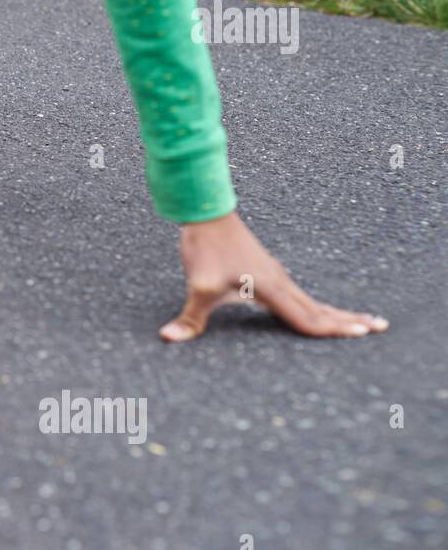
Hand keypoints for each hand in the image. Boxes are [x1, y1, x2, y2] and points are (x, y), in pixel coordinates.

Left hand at [159, 211, 388, 342]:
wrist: (205, 212)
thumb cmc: (206, 247)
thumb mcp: (197, 286)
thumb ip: (190, 317)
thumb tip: (168, 338)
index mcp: (272, 288)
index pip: (308, 317)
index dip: (333, 330)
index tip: (364, 334)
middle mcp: (280, 281)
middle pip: (319, 308)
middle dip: (349, 320)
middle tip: (380, 327)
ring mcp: (274, 274)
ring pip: (310, 300)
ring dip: (335, 312)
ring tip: (359, 320)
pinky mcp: (265, 270)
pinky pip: (297, 293)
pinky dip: (314, 304)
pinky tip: (314, 308)